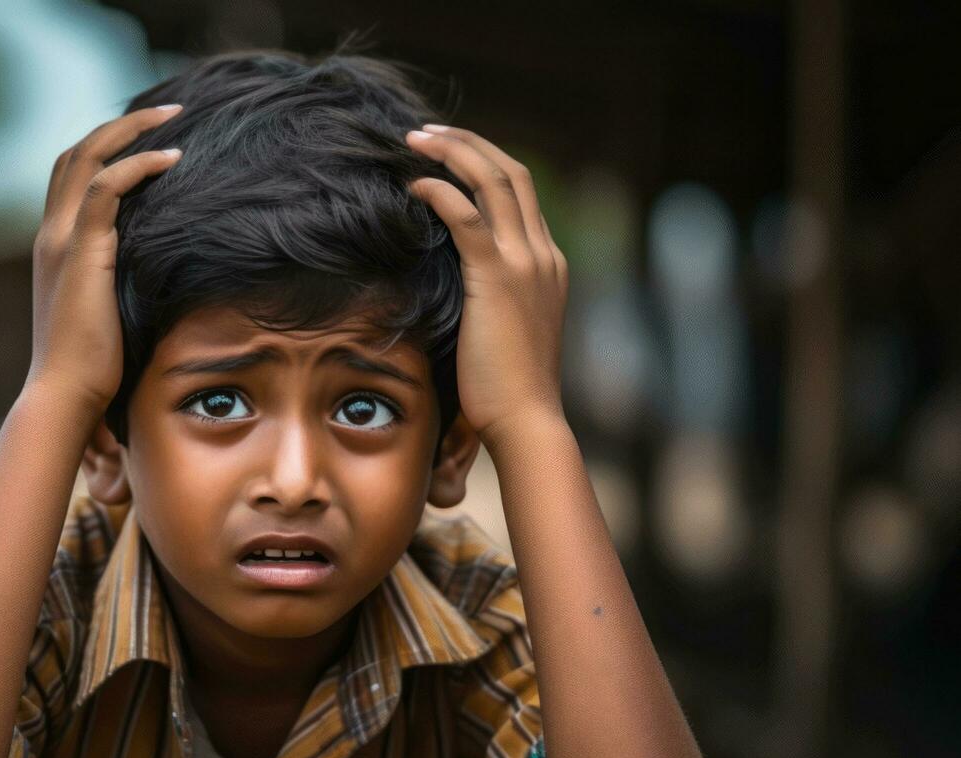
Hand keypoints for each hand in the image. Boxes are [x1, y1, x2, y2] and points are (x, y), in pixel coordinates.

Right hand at [25, 104, 184, 410]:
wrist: (64, 395)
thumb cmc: (91, 370)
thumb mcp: (108, 316)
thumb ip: (122, 288)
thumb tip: (165, 281)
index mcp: (55, 247)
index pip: (72, 177)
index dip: (106, 148)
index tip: (149, 137)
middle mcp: (51, 234)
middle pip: (75, 153)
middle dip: (120, 125)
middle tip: (167, 110)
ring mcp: (62, 239)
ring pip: (88, 157)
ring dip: (132, 129)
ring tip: (174, 116)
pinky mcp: (81, 251)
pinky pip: (107, 188)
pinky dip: (139, 165)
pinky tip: (173, 158)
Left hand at [404, 125, 568, 444]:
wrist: (527, 420)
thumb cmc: (508, 390)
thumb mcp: (506, 333)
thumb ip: (490, 300)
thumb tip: (453, 291)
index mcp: (548, 264)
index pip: (521, 193)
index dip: (484, 163)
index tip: (448, 154)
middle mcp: (543, 254)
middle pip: (512, 171)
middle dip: (468, 142)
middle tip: (425, 132)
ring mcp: (526, 263)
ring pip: (494, 180)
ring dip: (453, 151)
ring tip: (414, 140)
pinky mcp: (498, 278)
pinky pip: (468, 216)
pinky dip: (442, 192)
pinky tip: (415, 186)